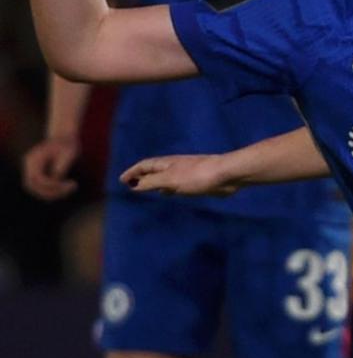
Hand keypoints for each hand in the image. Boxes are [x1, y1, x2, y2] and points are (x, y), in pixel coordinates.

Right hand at [21, 135, 79, 200]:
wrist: (63, 137)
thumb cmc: (67, 144)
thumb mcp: (69, 152)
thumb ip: (61, 165)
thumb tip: (55, 178)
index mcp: (34, 158)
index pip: (36, 178)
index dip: (52, 185)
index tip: (70, 184)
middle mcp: (29, 165)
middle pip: (32, 186)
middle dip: (51, 191)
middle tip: (70, 188)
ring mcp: (31, 170)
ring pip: (35, 189)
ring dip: (52, 193)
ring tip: (70, 188)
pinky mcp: (37, 174)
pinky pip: (41, 188)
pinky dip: (53, 191)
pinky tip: (67, 187)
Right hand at [121, 153, 239, 197]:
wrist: (226, 175)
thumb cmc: (197, 176)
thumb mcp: (169, 180)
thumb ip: (151, 183)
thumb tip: (134, 185)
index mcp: (165, 164)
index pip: (144, 166)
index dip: (132, 172)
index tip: (121, 180)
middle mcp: (174, 166)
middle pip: (153, 171)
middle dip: (141, 177)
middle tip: (130, 185)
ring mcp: (186, 173)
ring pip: (165, 177)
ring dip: (155, 183)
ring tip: (146, 190)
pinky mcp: (197, 181)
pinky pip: (177, 184)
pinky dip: (169, 188)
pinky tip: (170, 193)